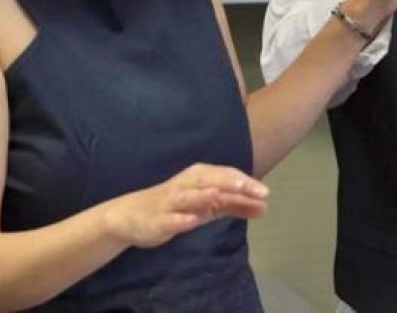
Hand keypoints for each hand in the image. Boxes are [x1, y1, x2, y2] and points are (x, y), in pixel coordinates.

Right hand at [103, 163, 268, 248]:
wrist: (132, 217)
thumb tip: (264, 206)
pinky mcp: (158, 219)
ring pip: (188, 196)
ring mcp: (171, 202)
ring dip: (203, 195)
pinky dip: (180, 219)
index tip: (265, 192)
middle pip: (210, 180)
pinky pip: (170, 218)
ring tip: (219, 194)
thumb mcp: (208, 206)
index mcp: (199, 177)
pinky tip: (190, 221)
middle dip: (230, 183)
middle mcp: (186, 185)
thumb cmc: (177, 207)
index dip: (245, 182)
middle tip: (251, 188)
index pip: (225, 175)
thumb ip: (235, 205)